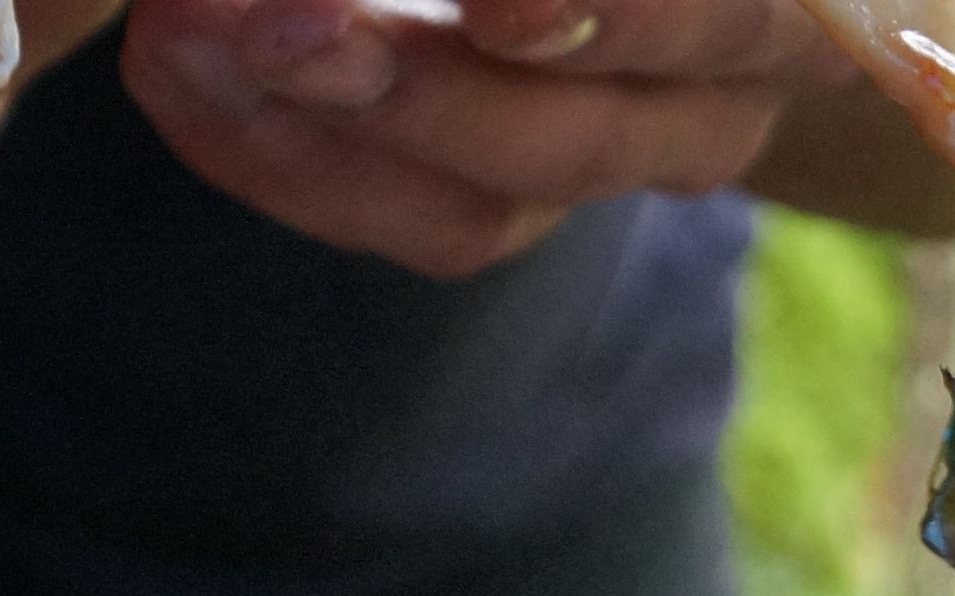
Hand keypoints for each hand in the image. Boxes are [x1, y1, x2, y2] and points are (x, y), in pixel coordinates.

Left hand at [124, 0, 842, 277]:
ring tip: (184, 36)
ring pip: (470, 212)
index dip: (609, 17)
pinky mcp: (494, 201)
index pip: (718, 21)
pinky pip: (386, 215)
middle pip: (573, 145)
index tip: (493, 10)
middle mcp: (705, 109)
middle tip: (280, 28)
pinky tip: (175, 70)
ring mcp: (596, 167)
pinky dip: (264, 147)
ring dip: (305, 129)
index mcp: (779, 11)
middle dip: (414, 91)